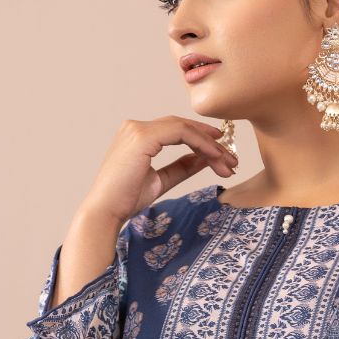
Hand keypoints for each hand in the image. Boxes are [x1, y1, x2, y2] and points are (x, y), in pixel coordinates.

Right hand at [81, 117, 237, 226]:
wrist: (106, 212)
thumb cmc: (126, 199)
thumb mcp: (160, 180)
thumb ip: (182, 166)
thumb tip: (205, 158)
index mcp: (137, 135)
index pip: (176, 130)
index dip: (202, 140)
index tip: (223, 155)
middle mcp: (135, 126)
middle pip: (183, 127)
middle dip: (211, 143)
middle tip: (232, 160)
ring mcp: (138, 129)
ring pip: (185, 128)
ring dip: (210, 145)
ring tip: (228, 162)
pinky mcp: (143, 136)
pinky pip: (181, 133)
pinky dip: (201, 143)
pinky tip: (215, 156)